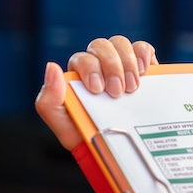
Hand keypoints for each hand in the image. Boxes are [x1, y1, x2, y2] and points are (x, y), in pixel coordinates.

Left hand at [35, 36, 157, 149]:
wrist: (115, 148)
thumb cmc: (87, 135)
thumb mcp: (63, 124)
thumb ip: (49, 100)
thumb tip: (51, 67)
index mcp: (79, 74)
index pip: (83, 58)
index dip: (91, 68)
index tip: (98, 89)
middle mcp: (99, 64)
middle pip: (102, 46)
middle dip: (111, 66)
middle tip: (117, 92)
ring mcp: (121, 64)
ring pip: (121, 44)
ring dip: (127, 62)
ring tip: (132, 87)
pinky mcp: (142, 68)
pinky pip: (142, 48)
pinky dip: (143, 54)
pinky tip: (144, 71)